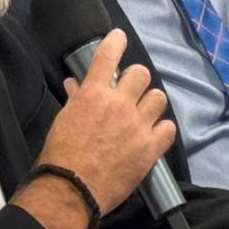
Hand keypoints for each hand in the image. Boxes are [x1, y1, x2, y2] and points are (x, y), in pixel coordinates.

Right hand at [15, 30, 174, 228]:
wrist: (70, 190)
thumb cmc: (60, 155)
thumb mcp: (64, 121)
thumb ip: (75, 99)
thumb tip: (75, 84)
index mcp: (93, 94)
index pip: (108, 55)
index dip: (116, 42)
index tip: (120, 38)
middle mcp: (118, 104)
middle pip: (141, 74)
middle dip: (136, 81)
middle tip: (131, 93)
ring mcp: (137, 125)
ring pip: (158, 97)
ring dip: (150, 104)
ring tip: (143, 114)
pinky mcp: (150, 148)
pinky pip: (168, 128)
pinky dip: (162, 129)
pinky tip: (153, 134)